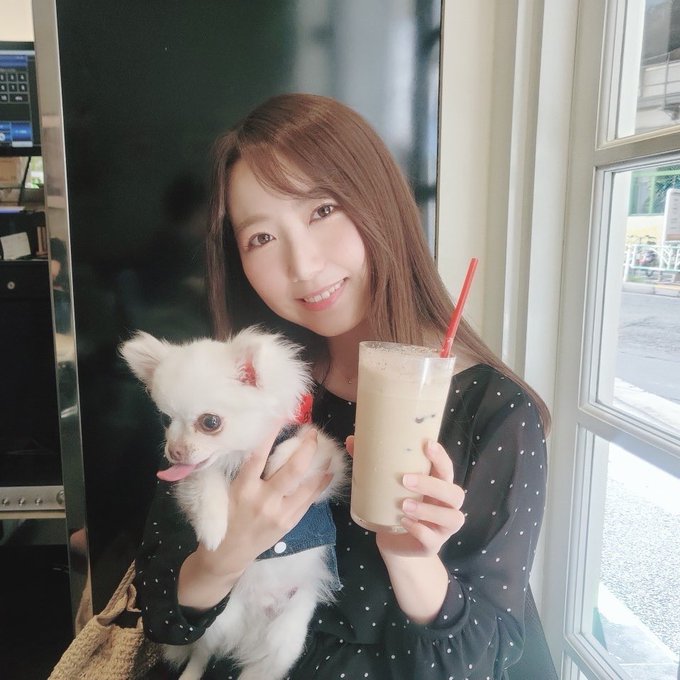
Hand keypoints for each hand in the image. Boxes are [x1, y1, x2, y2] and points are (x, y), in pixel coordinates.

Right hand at [202, 425, 331, 574]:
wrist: (227, 555)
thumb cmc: (224, 517)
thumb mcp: (226, 491)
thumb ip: (243, 470)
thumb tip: (260, 442)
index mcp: (242, 488)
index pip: (258, 454)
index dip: (271, 433)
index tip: (281, 415)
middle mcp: (263, 500)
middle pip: (292, 468)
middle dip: (306, 447)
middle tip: (312, 432)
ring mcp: (279, 513)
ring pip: (307, 484)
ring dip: (320, 465)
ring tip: (327, 449)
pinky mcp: (289, 523)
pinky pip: (309, 500)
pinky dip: (320, 484)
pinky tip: (327, 473)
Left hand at [345, 436, 464, 557]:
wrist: (396, 542)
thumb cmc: (395, 506)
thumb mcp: (387, 485)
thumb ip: (372, 462)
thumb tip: (350, 440)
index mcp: (439, 486)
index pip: (447, 469)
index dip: (441, 457)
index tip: (427, 445)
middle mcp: (447, 506)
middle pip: (454, 493)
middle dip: (432, 485)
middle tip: (405, 479)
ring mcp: (443, 528)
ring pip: (451, 518)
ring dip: (428, 510)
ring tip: (404, 505)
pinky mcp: (432, 546)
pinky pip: (432, 539)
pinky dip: (419, 530)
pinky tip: (404, 522)